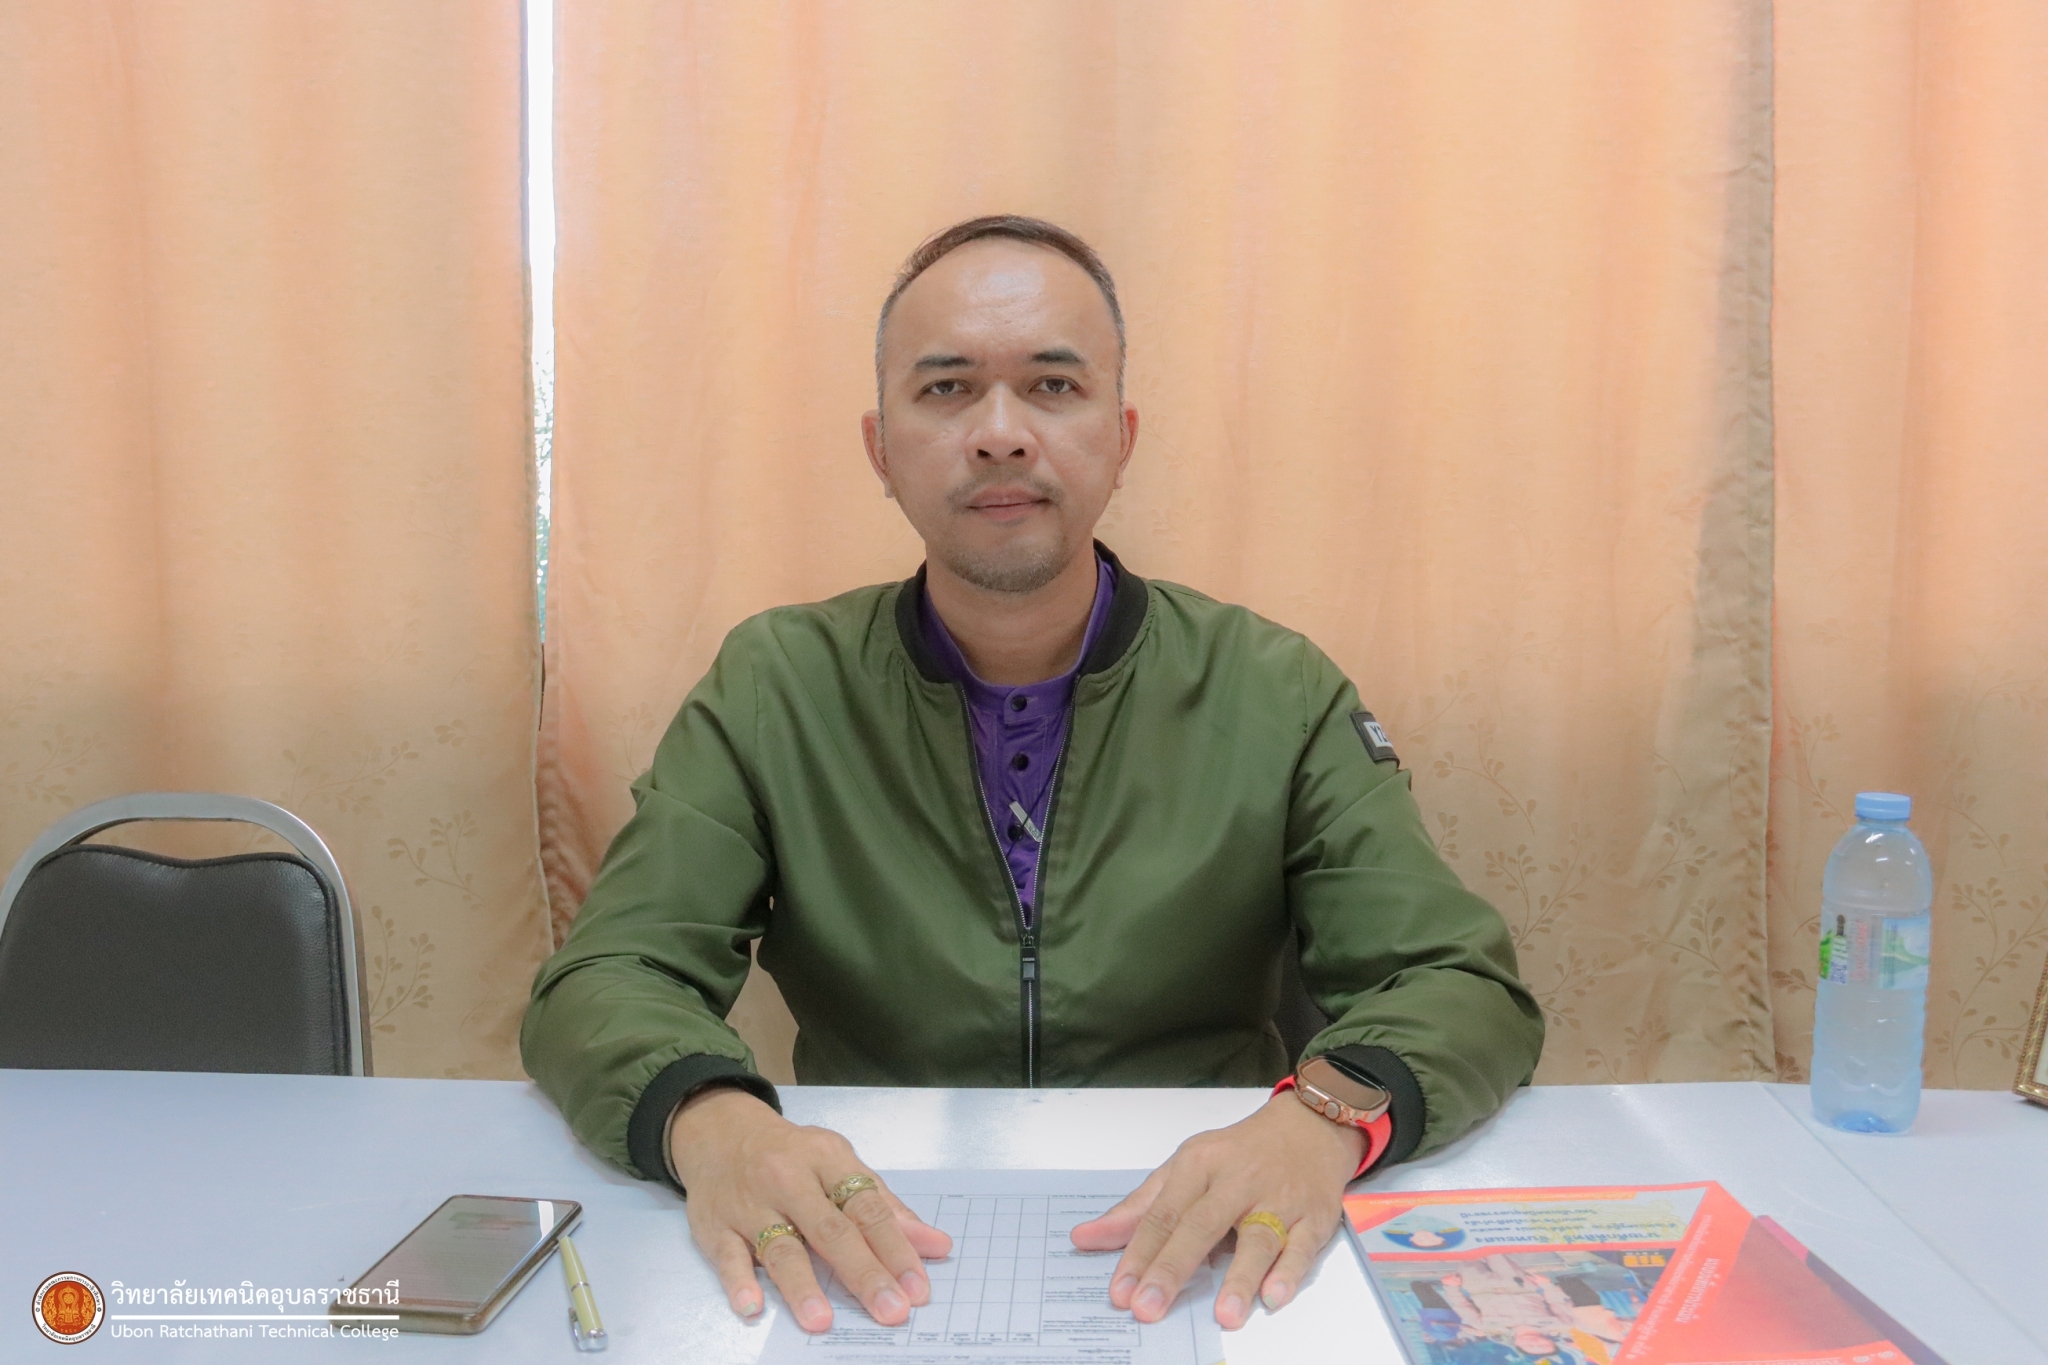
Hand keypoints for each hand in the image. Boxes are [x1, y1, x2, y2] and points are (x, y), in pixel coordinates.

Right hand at [669, 1087, 951, 1331]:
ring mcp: (750, 1204)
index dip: (895, 1248)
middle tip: (890, 1309)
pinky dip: (738, 1282)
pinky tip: (752, 1306)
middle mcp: (789, 1181)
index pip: (867, 1208)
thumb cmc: (792, 1155)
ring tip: (822, 1321)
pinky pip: (726, 1256)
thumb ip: (885, 1206)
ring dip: (802, 1286)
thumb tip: (936, 1245)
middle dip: (863, 1272)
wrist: (719, 1132)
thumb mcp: (840, 1163)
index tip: (917, 1286)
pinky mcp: (715, 1226)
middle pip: (830, 1230)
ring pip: (779, 1247)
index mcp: (828, 1161)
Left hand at [1069, 1093, 1365, 1329]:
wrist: (1309, 1127)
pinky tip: (1274, 1296)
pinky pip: (1303, 1246)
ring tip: (1223, 1315)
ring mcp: (1279, 1199)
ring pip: (1258, 1238)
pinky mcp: (1314, 1217)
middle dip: (1173, 1268)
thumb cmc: (1238, 1153)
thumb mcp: (1184, 1167)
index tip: (1121, 1290)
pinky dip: (1290, 1272)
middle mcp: (1238, 1181)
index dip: (1139, 1253)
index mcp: (1200, 1164)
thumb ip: (1139, 1207)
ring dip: (1240, 1277)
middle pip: (1201, 1225)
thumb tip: (1085, 1237)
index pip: (1163, 1213)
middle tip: (1148, 1307)